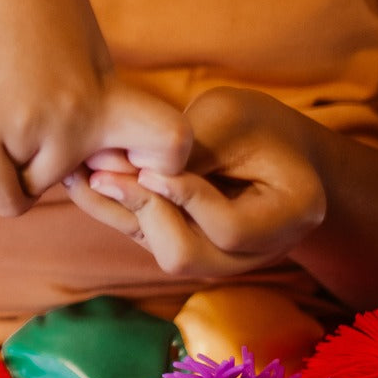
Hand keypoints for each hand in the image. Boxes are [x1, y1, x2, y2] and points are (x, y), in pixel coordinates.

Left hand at [67, 86, 326, 276]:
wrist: (271, 148)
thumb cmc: (256, 124)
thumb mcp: (230, 118)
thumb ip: (191, 149)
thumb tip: (130, 172)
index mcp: (290, 217)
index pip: (229, 229)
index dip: (186, 199)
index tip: (149, 168)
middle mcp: (257, 252)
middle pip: (187, 256)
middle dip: (145, 212)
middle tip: (101, 173)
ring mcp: (222, 260)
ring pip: (163, 254)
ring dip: (124, 214)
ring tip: (87, 173)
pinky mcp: (189, 250)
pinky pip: (149, 243)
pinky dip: (118, 213)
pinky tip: (88, 179)